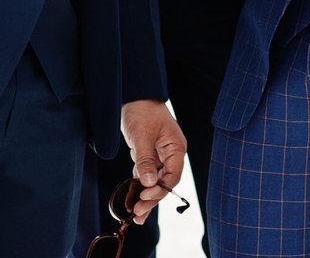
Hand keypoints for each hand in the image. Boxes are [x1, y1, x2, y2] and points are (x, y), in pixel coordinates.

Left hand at [119, 100, 186, 221]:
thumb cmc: (142, 111)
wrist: (133, 95)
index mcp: (176, 147)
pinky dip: (140, 186)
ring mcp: (160, 155)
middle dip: (152, 198)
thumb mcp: (142, 136)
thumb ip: (146, 160)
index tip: (145, 197)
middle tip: (138, 213)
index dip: (160, 189)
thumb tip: (149, 183)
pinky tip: (133, 199)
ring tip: (136, 215)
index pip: (172, 175)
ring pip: (155, 181)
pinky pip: (147, 175)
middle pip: (164, 182)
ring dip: (145, 196)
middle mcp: (170, 153)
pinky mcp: (149, 155)